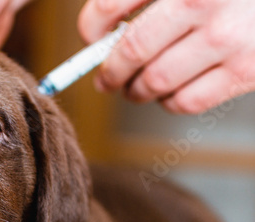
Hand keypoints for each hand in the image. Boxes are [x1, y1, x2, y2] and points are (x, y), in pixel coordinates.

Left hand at [78, 0, 254, 113]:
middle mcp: (201, 1)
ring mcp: (226, 38)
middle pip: (132, 50)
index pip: (111, 3)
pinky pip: (187, 101)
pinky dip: (168, 102)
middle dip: (111, 71)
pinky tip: (168, 93)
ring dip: (136, 91)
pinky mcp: (246, 71)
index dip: (92, 27)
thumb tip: (103, 34)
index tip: (91, 39)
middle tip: (106, 79)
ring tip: (135, 89)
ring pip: (155, 81)